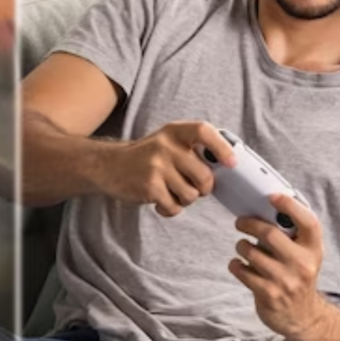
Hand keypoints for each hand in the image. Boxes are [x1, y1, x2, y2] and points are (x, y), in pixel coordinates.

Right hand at [101, 121, 235, 216]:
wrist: (108, 166)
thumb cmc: (144, 158)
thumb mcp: (166, 142)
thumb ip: (191, 149)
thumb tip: (225, 165)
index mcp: (174, 132)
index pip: (203, 131)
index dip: (221, 147)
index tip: (231, 163)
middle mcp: (165, 146)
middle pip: (204, 175)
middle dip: (204, 188)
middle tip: (194, 188)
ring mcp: (156, 166)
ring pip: (191, 195)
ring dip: (184, 200)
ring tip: (170, 192)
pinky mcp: (149, 187)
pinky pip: (174, 207)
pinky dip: (169, 209)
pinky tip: (159, 200)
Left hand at [228, 193, 325, 337]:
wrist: (303, 317)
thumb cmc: (298, 275)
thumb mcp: (305, 254)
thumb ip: (291, 233)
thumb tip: (265, 207)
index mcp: (313, 249)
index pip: (308, 222)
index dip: (290, 206)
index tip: (272, 197)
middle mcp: (303, 264)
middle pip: (270, 234)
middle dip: (249, 224)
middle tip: (240, 222)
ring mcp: (286, 281)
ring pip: (252, 252)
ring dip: (241, 245)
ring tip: (243, 246)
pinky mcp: (269, 294)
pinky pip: (242, 271)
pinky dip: (236, 264)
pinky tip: (240, 264)